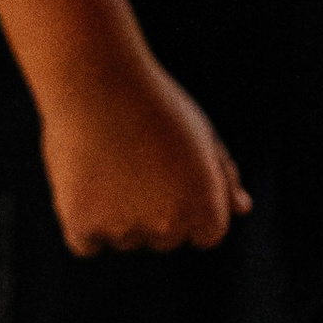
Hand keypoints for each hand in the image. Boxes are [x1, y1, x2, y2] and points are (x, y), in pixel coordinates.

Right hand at [41, 53, 247, 256]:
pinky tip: (82, 183)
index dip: (186, 202)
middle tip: (133, 159)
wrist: (96, 79)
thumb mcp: (201, 134)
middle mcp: (171, 226)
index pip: (204, 234)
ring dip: (113, 214)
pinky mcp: (83, 225)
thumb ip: (224, 177)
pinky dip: (81, 222)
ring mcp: (125, 229)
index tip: (168, 171)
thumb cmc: (152, 102)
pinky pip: (85, 244)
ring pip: (122, 238)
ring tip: (104, 161)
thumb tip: (241, 208)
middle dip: (150, 210)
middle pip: (162, 238)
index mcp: (207, 208)